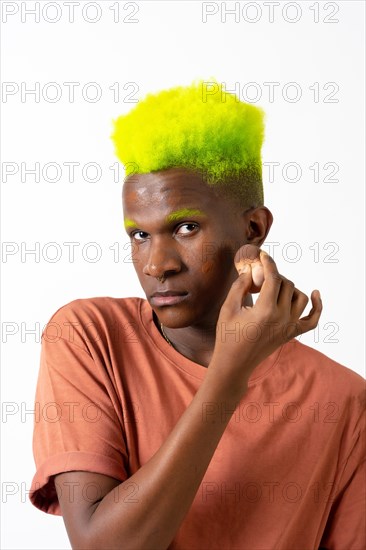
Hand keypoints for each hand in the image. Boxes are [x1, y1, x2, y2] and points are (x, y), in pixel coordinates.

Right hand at [211, 247, 321, 390]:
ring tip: (273, 288)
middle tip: (258, 279)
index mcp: (265, 310)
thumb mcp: (229, 308)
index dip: (268, 263)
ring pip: (300, 297)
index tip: (263, 255)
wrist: (234, 363)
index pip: (273, 278)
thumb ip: (240, 286)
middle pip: (286, 285)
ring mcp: (289, 327)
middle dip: (273, 276)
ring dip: (289, 287)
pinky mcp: (291, 334)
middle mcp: (282, 318)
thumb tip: (251, 271)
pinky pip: (312, 319)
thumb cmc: (227, 335)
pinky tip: (315, 293)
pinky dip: (317, 306)